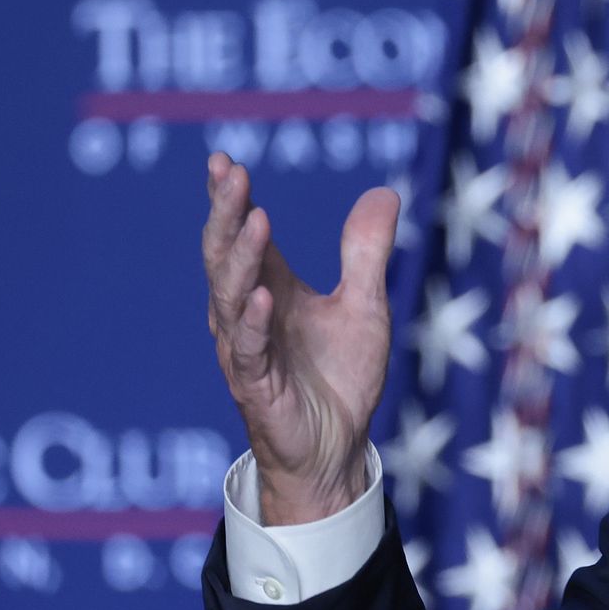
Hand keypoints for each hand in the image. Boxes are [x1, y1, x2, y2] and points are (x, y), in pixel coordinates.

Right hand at [202, 153, 399, 525]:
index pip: (242, 235)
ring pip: (229, 297)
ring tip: (254, 218)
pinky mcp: (257, 386)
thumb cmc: (340, 378)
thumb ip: (366, 252)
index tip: (224, 160)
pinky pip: (250, 349)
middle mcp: (248, 313)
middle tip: (229, 174)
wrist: (336, 448)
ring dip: (241, 258)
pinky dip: (255, 321)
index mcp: (269, 289)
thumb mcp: (364, 305)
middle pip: (226, 255)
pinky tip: (263, 294)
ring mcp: (248, 349)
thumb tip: (384, 191)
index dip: (231, 200)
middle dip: (226, 213)